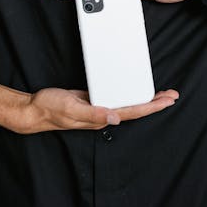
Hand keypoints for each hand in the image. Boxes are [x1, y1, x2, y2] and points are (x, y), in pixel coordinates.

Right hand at [23, 87, 179, 132]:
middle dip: (155, 102)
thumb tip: (115, 117)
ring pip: (127, 103)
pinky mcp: (91, 100)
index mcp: (101, 117)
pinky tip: (131, 89)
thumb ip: (92, 114)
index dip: (151, 106)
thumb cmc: (50, 109)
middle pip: (135, 109)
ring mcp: (97, 107)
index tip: (167, 100)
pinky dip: (127, 92)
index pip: (132, 111)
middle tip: (172, 95)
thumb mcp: (70, 109)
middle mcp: (102, 114)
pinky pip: (115, 97)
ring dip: (144, 98)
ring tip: (159, 93)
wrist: (34, 108)